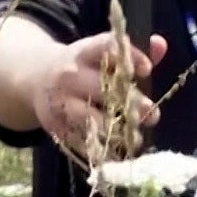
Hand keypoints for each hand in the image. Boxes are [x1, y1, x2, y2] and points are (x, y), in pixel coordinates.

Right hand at [32, 31, 168, 154]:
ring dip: (115, 131)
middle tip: (151, 113)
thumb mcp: (100, 53)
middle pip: (99, 87)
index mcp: (83, 52)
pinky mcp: (56, 126)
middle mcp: (69, 75)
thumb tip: (161, 45)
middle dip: (127, 102)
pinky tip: (120, 151)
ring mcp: (60, 102)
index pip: (105, 48)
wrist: (35, 79)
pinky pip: (80, 140)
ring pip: (88, 118)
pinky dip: (102, 148)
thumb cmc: (82, 66)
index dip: (128, 57)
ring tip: (137, 138)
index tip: (147, 70)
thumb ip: (132, 51)